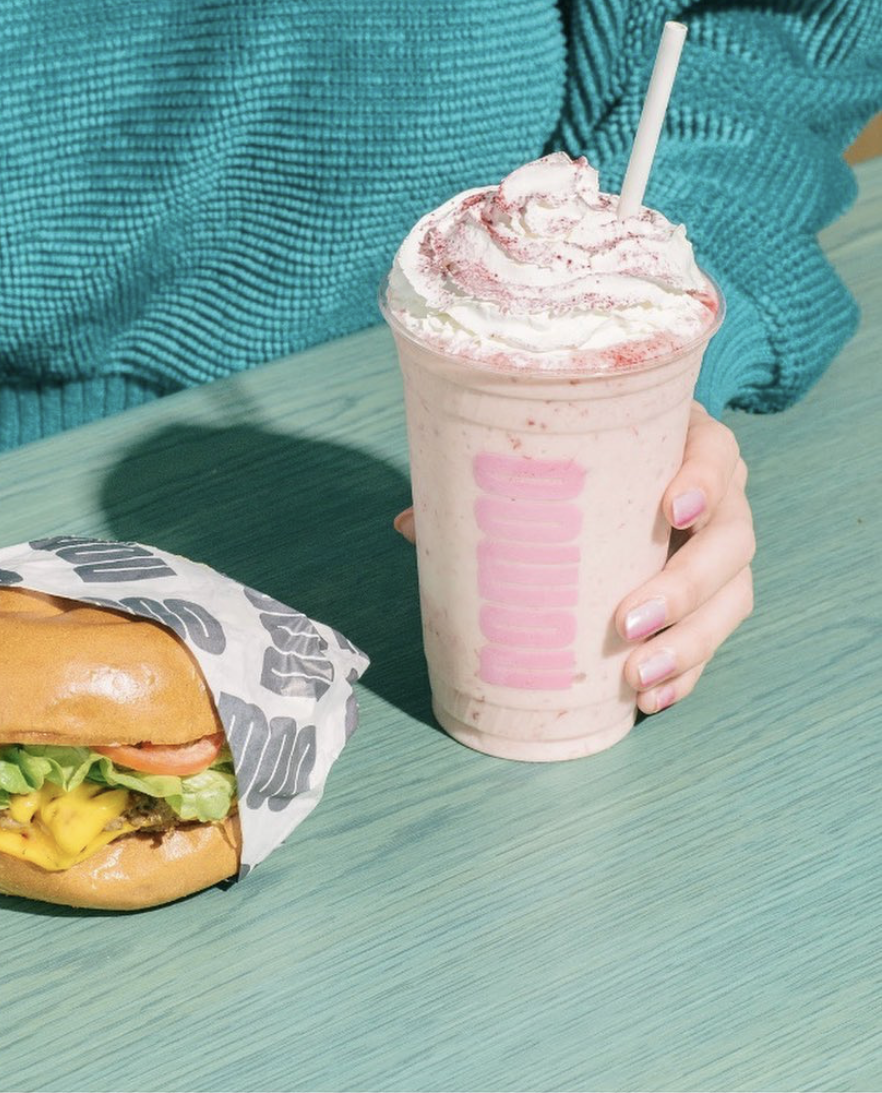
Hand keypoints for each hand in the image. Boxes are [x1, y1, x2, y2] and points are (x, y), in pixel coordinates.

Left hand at [392, 403, 754, 715]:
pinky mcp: (715, 601)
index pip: (716, 451)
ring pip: (732, 598)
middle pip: (731, 540)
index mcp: (683, 444)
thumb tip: (410, 526)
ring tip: (637, 677)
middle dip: (685, 587)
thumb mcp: (550, 462)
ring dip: (690, 644)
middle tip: (626, 622)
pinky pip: (715, 641)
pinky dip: (687, 673)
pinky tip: (650, 699)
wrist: (626, 483)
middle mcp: (718, 497)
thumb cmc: (581, 465)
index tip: (671, 506)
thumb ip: (491, 487)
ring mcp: (721, 552)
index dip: (704, 478)